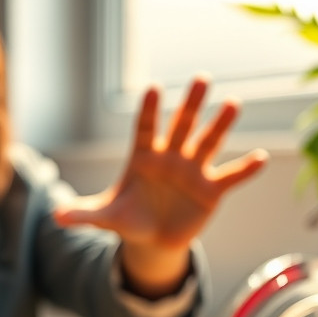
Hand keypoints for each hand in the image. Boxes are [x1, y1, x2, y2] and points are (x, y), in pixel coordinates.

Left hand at [51, 77, 266, 297]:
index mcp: (143, 156)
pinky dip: (245, 168)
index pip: (146, 128)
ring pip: (208, 142)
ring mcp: (193, 171)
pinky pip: (230, 176)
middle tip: (202, 78)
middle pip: (182, 125)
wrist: (153, 238)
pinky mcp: (211, 190)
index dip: (149, 111)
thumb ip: (85, 214)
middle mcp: (171, 156)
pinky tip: (261, 158)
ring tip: (233, 104)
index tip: (153, 89)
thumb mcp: (106, 216)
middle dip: (191, 104)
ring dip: (221, 125)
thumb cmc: (129, 217)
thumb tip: (56, 217)